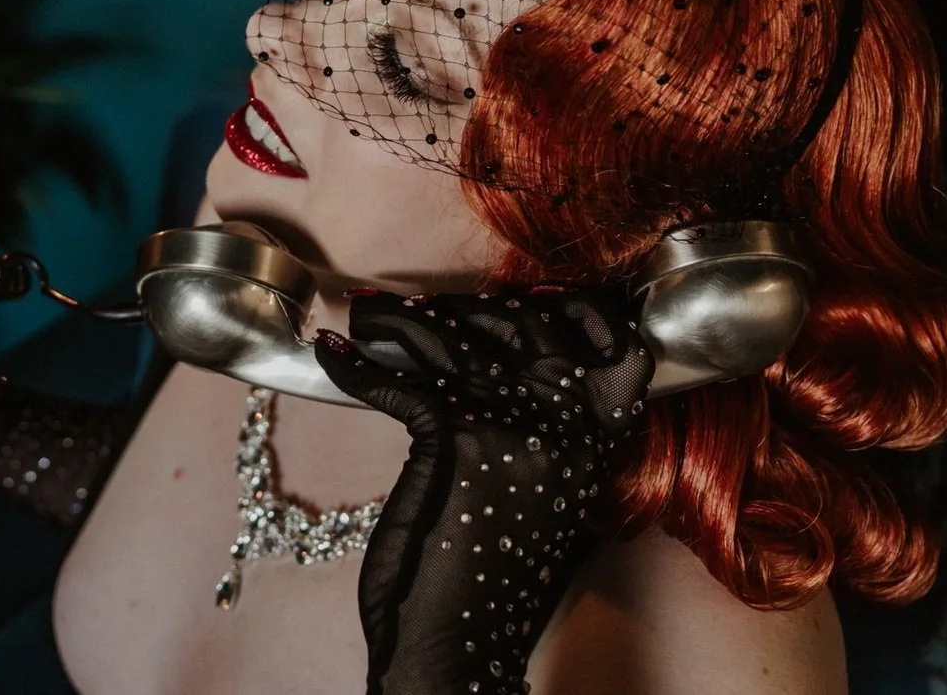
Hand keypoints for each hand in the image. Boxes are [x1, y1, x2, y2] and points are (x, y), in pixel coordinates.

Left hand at [314, 285, 652, 694]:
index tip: (527, 297)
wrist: (460, 649)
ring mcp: (517, 430)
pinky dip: (357, 364)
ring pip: (454, 343)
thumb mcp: (537, 504)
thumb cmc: (487, 583)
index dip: (576, 312)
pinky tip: (331, 351)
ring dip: (396, 321)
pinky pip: (401, 380)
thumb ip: (542, 442)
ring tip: (362, 308)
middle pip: (523, 329)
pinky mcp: (459, 440)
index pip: (615, 350)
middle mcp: (568, 431)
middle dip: (464, 308)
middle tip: (414, 307)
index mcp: (597, 449)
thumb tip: (501, 370)